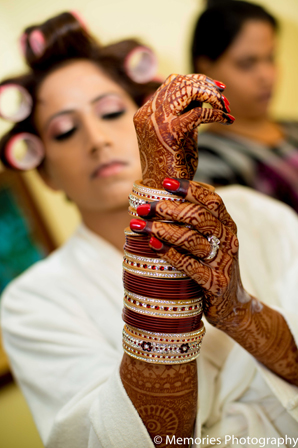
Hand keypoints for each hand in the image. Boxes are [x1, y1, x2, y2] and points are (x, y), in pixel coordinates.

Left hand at [131, 178, 248, 329]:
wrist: (231, 305)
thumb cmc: (211, 266)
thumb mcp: (211, 241)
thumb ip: (194, 223)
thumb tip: (158, 200)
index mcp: (227, 225)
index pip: (212, 199)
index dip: (190, 188)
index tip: (165, 182)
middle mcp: (228, 240)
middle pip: (199, 216)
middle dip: (168, 209)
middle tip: (144, 207)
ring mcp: (223, 262)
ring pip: (192, 239)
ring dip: (163, 230)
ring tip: (141, 225)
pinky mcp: (214, 283)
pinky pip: (190, 265)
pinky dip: (170, 254)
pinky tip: (153, 246)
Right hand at [133, 74, 233, 188]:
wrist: (164, 194)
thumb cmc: (173, 169)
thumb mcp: (180, 135)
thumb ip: (187, 114)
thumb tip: (205, 96)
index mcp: (147, 113)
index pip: (173, 82)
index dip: (198, 80)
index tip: (218, 89)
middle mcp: (148, 113)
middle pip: (179, 80)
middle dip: (206, 84)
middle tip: (224, 98)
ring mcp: (156, 122)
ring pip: (187, 89)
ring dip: (212, 95)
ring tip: (225, 107)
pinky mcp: (170, 133)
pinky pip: (198, 112)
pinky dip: (216, 113)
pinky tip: (227, 120)